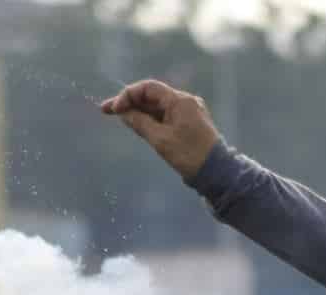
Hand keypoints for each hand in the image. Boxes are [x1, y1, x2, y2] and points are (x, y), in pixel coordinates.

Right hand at [101, 80, 222, 179]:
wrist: (219, 174)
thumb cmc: (191, 156)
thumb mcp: (160, 140)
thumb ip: (139, 122)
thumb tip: (124, 113)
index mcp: (181, 101)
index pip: (148, 88)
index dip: (128, 95)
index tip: (115, 109)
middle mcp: (186, 102)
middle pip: (151, 96)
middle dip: (129, 103)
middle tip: (105, 110)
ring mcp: (189, 112)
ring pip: (157, 107)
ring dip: (138, 111)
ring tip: (118, 117)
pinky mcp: (190, 123)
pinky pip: (165, 116)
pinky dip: (151, 119)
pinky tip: (136, 123)